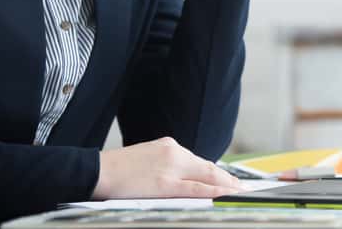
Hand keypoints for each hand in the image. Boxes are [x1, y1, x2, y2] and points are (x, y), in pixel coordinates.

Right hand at [92, 137, 241, 199]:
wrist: (97, 170)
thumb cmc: (117, 170)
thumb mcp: (146, 159)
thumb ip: (166, 165)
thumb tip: (183, 176)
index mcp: (169, 146)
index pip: (199, 161)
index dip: (218, 172)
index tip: (231, 179)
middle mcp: (174, 152)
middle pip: (208, 167)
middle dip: (227, 179)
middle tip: (244, 188)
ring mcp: (170, 167)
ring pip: (206, 176)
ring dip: (226, 185)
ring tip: (240, 193)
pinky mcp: (165, 183)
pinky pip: (195, 188)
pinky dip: (212, 191)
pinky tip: (224, 195)